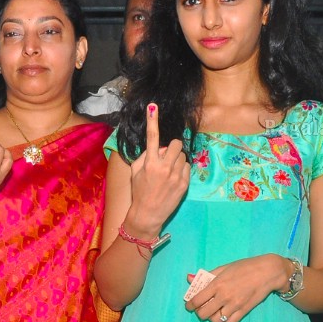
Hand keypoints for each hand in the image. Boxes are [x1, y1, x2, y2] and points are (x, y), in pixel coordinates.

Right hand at [125, 103, 189, 237]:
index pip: (152, 137)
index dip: (152, 120)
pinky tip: (174, 179)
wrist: (148, 214)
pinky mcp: (184, 184)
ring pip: (183, 156)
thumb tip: (158, 149)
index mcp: (149, 163)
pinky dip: (181, 170)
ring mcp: (176, 175)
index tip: (152, 106)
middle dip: (173, 147)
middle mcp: (164, 167)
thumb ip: (145, 156)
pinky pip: (187, 167)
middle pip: (176, 144)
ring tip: (169, 172)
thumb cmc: (139, 192)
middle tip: (167, 157)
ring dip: (177, 159)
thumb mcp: (135, 173)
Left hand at [185, 254, 289, 321]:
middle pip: (204, 314)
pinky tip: (223, 316)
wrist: (267, 272)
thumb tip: (189, 278)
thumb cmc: (244, 267)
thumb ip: (206, 275)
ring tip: (213, 312)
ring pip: (215, 321)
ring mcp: (234, 305)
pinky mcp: (244, 311)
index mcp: (217, 284)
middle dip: (200, 313)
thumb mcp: (224, 268)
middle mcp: (224, 296)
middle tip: (202, 308)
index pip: (197, 300)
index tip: (189, 306)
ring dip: (212, 318)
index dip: (189, 305)